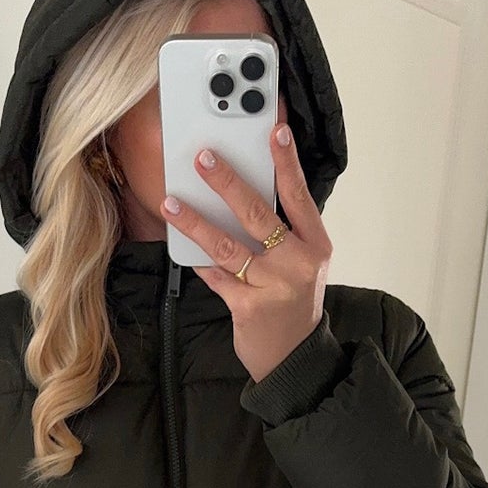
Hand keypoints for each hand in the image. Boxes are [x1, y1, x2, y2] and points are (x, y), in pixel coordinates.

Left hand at [159, 121, 332, 384]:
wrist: (294, 358)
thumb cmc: (294, 303)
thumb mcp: (304, 264)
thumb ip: (285, 231)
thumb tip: (245, 190)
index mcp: (315, 245)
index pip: (299, 195)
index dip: (286, 161)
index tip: (274, 129)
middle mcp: (297, 264)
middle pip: (257, 215)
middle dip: (227, 183)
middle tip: (203, 159)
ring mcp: (272, 286)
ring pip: (228, 245)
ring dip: (195, 222)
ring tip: (172, 203)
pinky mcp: (247, 307)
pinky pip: (216, 276)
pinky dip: (197, 259)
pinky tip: (180, 243)